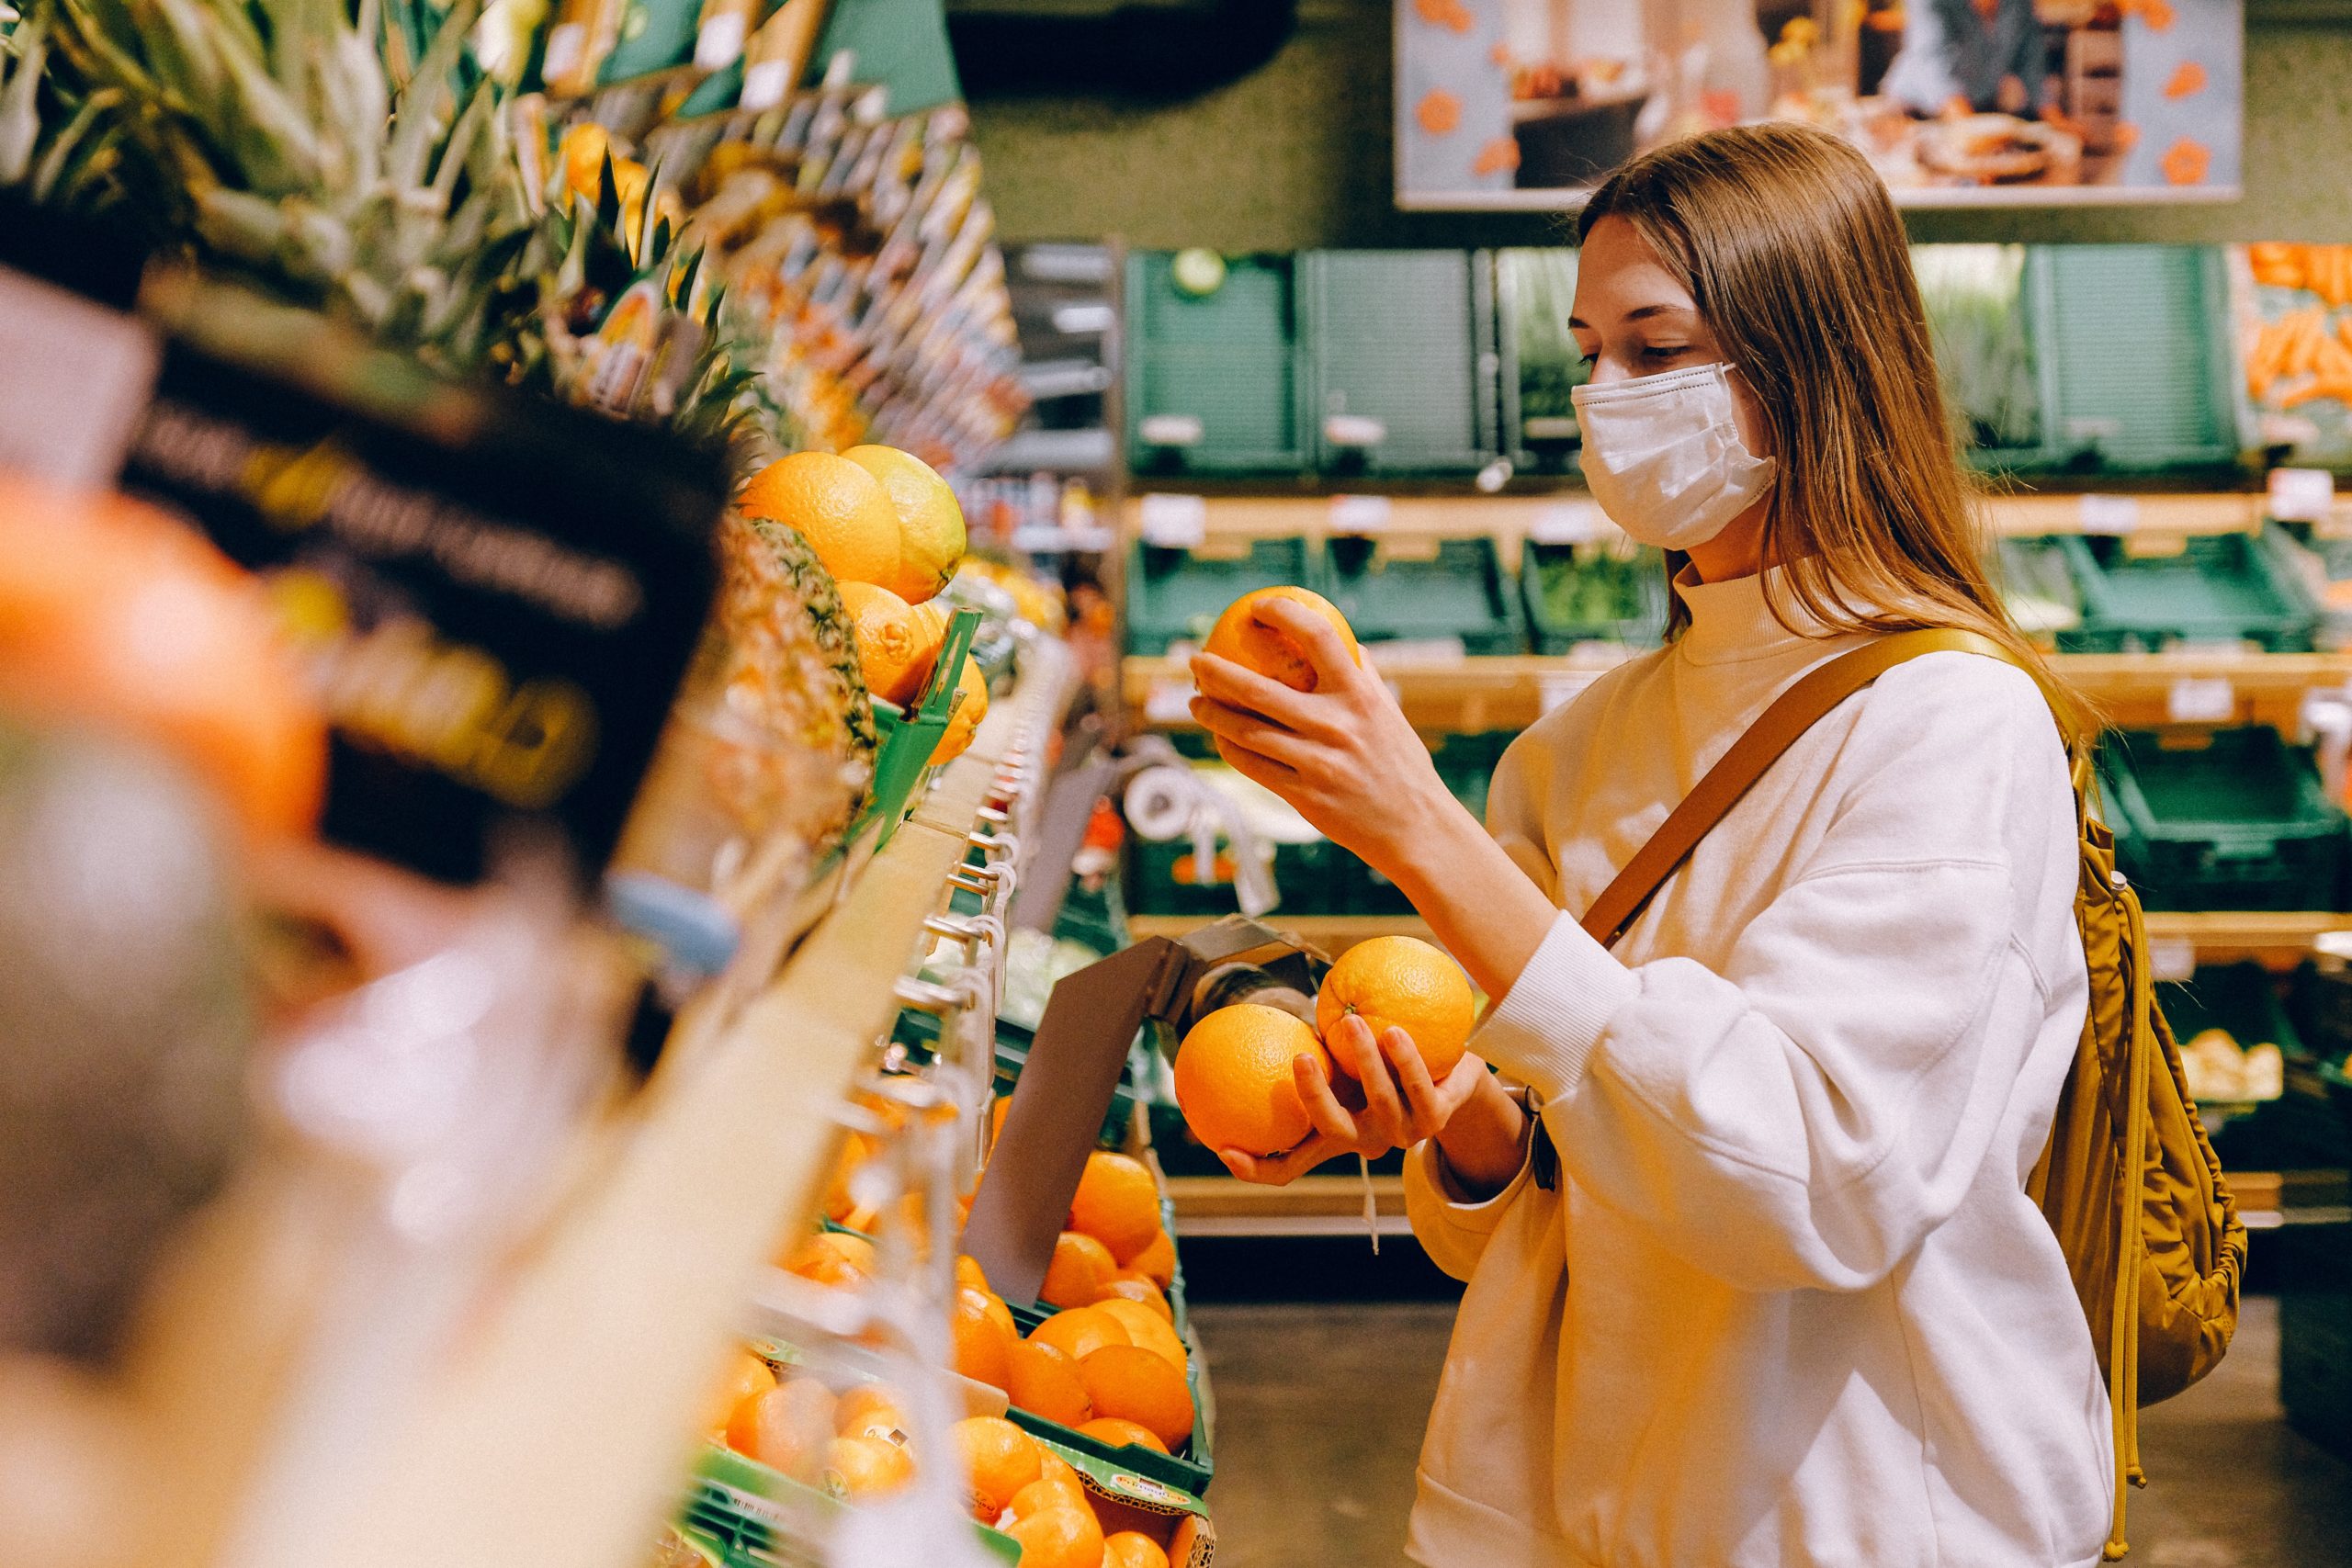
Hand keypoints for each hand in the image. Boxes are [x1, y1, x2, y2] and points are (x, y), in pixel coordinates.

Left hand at [1187, 598, 1459, 870]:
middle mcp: (1336, 725)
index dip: (1284, 614)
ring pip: (1246, 731)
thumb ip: (1363, 676)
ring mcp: (1317, 762)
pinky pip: (1253, 766)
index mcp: (1360, 695)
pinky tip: (1220, 740)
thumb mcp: (1389, 713)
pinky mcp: (1303, 795)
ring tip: (1196, 702)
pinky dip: (1230, 749)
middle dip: (1216, 671)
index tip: (1258, 607)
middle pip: (1258, 689)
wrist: (1415, 826)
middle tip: (1196, 661)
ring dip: (1211, 714)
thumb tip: (1340, 640)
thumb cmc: (1400, 763)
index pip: (1319, 636)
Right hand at [1218, 1015, 1489, 1184]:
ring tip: (1351, 1022)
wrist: (1458, 1075)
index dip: (1255, 1168)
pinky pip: (1419, 1088)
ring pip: (1380, 1103)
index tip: (1223, 1148)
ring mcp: (1405, 1134)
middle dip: (1315, 1097)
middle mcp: (1368, 1140)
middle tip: (1300, 1057)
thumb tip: (1254, 1024)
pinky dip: (1406, 1059)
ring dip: (1365, 1061)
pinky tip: (1395, 1030)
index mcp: (1338, 1135)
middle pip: (1333, 1129)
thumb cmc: (1388, 1063)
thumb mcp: (1345, 1065)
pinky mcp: (1439, 1118)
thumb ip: (1313, 1056)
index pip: (1290, 1165)